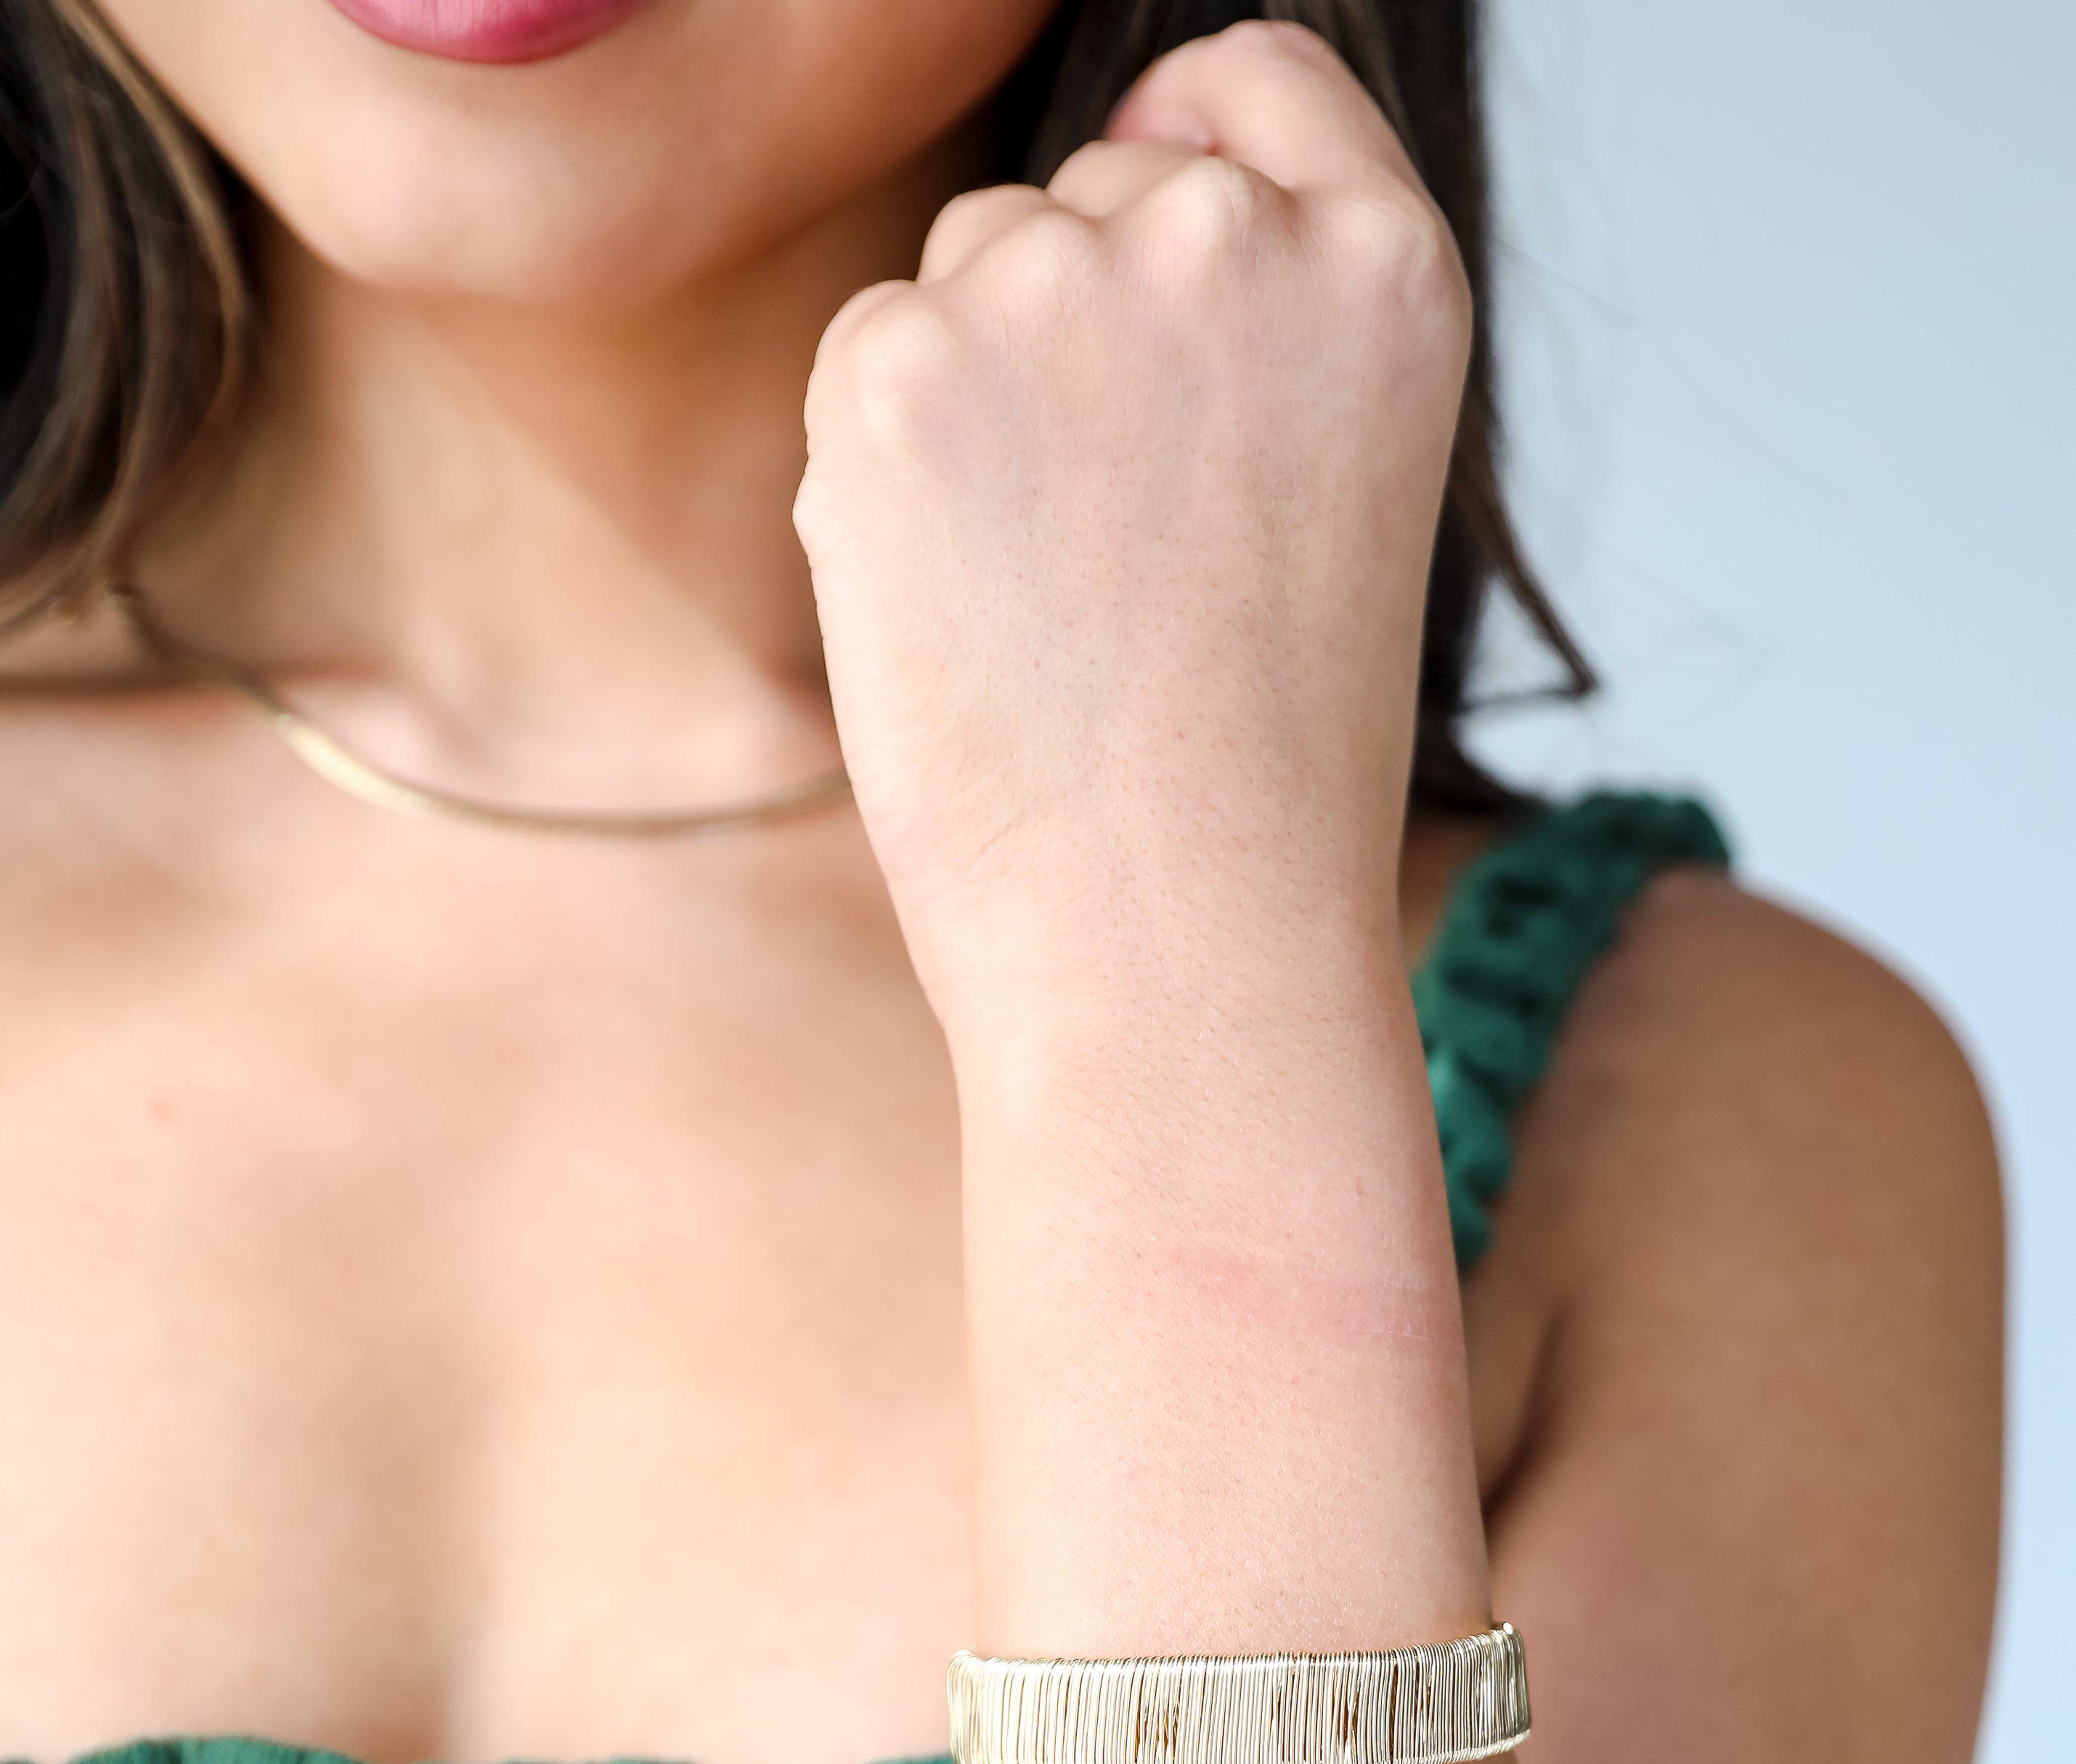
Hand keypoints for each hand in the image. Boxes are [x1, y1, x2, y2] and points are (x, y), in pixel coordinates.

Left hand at [796, 21, 1469, 1038]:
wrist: (1176, 936)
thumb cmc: (1258, 781)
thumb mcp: (1330, 501)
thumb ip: (1246, 339)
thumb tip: (1080, 236)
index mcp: (1383, 269)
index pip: (1256, 79)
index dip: (1188, 128)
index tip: (1153, 209)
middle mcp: (1227, 236)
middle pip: (1083, 193)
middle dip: (1069, 329)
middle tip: (1115, 558)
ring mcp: (1059, 283)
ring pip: (963, 272)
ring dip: (973, 404)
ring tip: (1049, 606)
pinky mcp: (899, 365)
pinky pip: (864, 359)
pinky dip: (881, 475)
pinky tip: (962, 613)